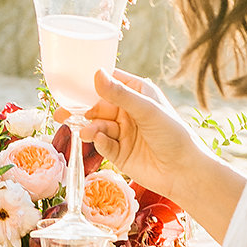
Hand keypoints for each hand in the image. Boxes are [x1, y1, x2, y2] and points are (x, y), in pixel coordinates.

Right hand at [81, 67, 196, 201]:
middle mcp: (129, 111)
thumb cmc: (173, 134)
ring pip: (98, 125)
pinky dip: (98, 142)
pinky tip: (98, 141)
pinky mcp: (119, 153)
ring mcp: (123, 132)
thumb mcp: (146, 110)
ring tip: (85, 132)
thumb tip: (96, 74)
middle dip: (81, 109)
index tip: (70, 82)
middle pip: (98, 105)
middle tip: (62, 112)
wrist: (184, 172)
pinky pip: (102, 144)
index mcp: (138, 94)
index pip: (111, 81)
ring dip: (90, 128)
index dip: (92, 81)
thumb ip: (120, 94)